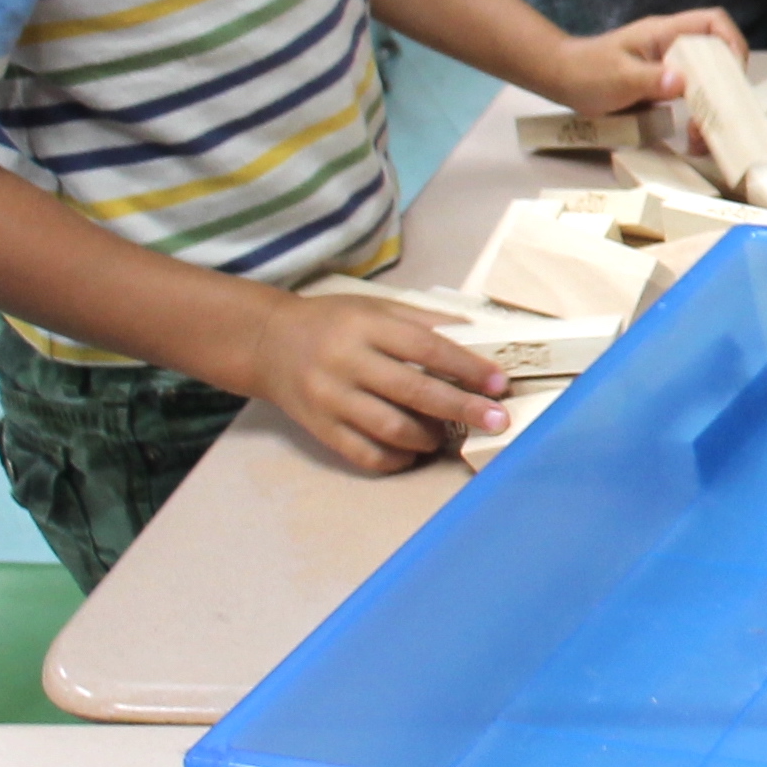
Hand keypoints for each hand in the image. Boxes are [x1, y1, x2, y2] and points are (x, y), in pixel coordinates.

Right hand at [250, 291, 507, 472]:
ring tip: (448, 434)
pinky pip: (363, 454)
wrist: (267, 343)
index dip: (466, 367)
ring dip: (429, 436)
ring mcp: (330, 399)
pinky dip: (395, 459)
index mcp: (366, 327)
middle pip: (413, 391)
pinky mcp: (319, 429)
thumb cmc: (334, 322)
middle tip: (497, 420)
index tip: (499, 382)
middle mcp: (346, 363)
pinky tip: (414, 453)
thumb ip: (423, 321)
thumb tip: (479, 335)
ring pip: (389, 428)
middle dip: (461, 408)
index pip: (426, 348)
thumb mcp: (376, 308)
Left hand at [542, 7, 741, 114]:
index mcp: (664, 33)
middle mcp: (672, 45)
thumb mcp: (617, 78)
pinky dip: (698, 113)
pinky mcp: (664, 83)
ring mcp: (669, 64)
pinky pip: (692, 94)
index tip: (734, 73)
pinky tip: (692, 133)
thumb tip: (683, 83)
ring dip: (713, 103)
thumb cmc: (585, 71)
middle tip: (722, 112)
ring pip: (707, 78)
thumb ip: (650, 79)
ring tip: (703, 133)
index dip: (732, 41)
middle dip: (726, 83)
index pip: (712, 22)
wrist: (561, 77)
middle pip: (717, 54)